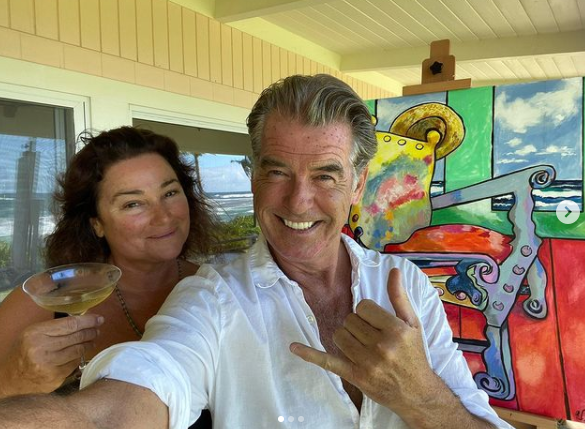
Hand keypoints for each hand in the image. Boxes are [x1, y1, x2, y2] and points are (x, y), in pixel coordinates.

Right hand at [0, 315, 103, 396]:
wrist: (10, 380)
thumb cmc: (23, 352)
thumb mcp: (32, 334)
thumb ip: (54, 327)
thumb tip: (82, 319)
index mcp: (36, 334)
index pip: (70, 324)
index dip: (87, 321)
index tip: (98, 319)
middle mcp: (42, 349)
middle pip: (76, 336)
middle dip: (91, 331)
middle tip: (98, 329)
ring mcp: (49, 365)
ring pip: (78, 350)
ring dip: (88, 344)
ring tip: (92, 339)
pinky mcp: (55, 378)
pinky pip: (74, 363)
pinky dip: (79, 357)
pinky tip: (80, 353)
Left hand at [290, 268, 435, 412]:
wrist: (417, 393)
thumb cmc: (414, 354)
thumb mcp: (412, 323)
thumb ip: (399, 296)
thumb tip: (393, 270)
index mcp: (395, 330)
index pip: (363, 307)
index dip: (366, 312)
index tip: (375, 321)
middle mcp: (381, 346)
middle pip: (350, 320)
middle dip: (357, 325)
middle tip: (372, 336)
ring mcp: (367, 363)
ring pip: (339, 335)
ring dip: (346, 337)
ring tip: (361, 345)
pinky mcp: (355, 376)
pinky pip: (327, 362)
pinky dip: (310, 354)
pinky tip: (293, 347)